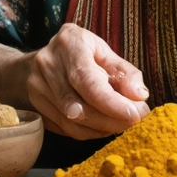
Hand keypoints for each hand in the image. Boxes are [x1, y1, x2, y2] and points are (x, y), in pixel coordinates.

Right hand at [26, 23, 149, 138]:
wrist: (41, 59)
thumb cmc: (80, 52)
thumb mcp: (104, 52)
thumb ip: (125, 72)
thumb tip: (140, 96)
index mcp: (69, 44)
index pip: (89, 81)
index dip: (112, 103)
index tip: (135, 114)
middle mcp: (48, 64)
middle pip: (80, 106)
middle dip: (111, 119)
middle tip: (135, 121)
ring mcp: (37, 87)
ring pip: (72, 123)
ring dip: (102, 129)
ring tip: (122, 124)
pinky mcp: (36, 107)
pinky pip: (65, 130)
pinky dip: (88, 132)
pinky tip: (103, 126)